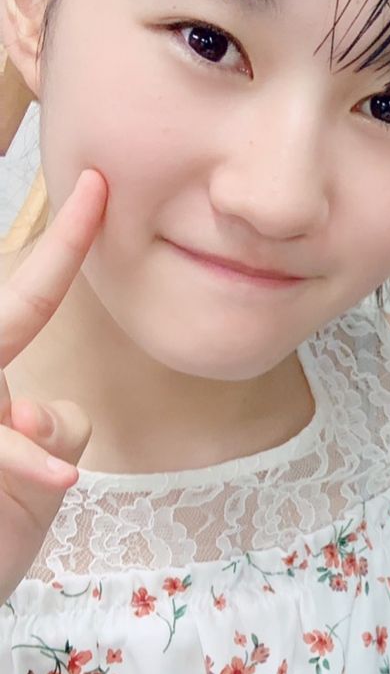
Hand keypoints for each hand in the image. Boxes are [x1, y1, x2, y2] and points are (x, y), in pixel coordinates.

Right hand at [0, 170, 106, 604]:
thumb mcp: (37, 484)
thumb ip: (51, 433)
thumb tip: (41, 411)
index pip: (24, 300)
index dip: (61, 245)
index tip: (96, 188)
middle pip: (9, 311)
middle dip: (53, 257)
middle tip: (95, 192)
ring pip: (5, 388)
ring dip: (26, 436)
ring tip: (45, 462)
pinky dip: (25, 461)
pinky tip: (58, 480)